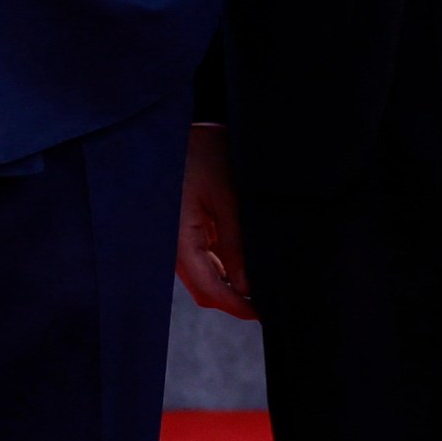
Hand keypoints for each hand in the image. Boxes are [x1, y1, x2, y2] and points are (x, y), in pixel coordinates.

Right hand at [173, 121, 252, 319]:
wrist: (184, 127)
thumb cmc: (202, 154)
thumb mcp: (226, 197)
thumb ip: (235, 244)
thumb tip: (247, 285)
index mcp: (179, 239)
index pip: (208, 289)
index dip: (236, 306)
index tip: (263, 313)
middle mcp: (174, 245)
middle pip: (204, 289)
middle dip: (234, 300)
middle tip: (267, 302)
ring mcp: (178, 238)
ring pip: (204, 277)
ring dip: (230, 284)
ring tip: (261, 283)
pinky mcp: (185, 230)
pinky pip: (203, 259)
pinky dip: (223, 267)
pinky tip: (244, 263)